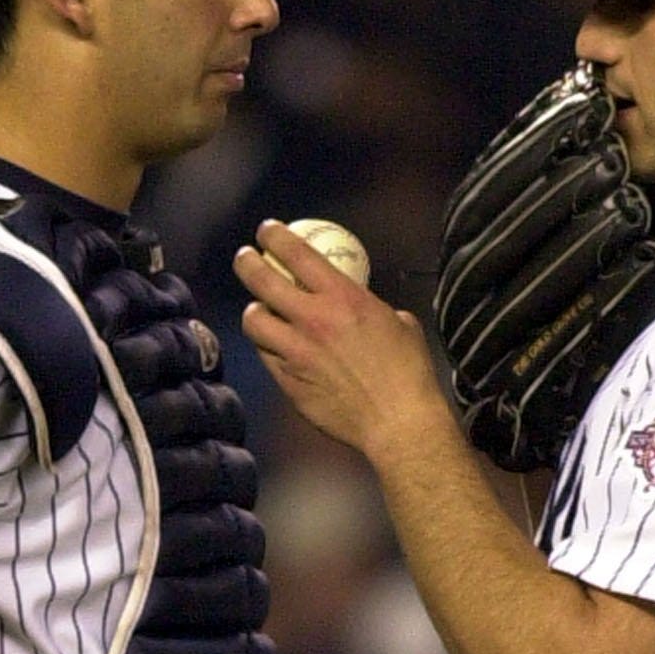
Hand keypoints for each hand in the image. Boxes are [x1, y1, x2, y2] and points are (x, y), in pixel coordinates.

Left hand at [234, 221, 448, 460]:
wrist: (398, 421)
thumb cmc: (409, 370)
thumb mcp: (398, 322)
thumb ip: (371, 307)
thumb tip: (362, 305)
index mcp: (342, 297)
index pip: (296, 254)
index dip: (275, 236)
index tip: (267, 231)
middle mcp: (311, 320)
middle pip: (260, 281)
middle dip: (246, 263)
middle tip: (246, 259)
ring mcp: (295, 353)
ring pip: (254, 323)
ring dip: (255, 313)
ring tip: (260, 312)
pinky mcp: (288, 383)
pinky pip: (267, 357)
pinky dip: (269, 348)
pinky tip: (277, 349)